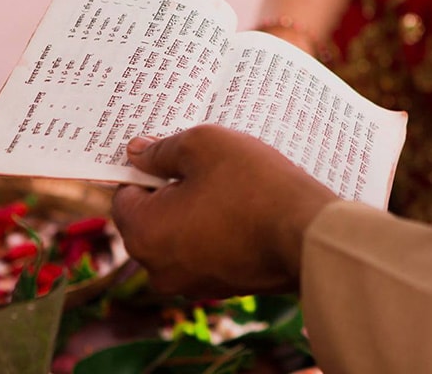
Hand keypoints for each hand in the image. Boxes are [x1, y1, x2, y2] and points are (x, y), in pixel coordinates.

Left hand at [111, 125, 335, 297]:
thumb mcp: (203, 145)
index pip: (123, 194)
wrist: (308, 235)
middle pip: (151, 218)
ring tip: (231, 186)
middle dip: (172, 190)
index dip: (146, 169)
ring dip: (196, 211)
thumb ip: (162, 149)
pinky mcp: (222, 287)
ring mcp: (192, 282)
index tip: (172, 154)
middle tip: (205, 165)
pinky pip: (207, 251)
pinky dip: (218, 231)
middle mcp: (159, 268)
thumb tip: (137, 153)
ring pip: (181, 235)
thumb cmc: (254, 186)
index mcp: (144, 234)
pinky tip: (245, 210)